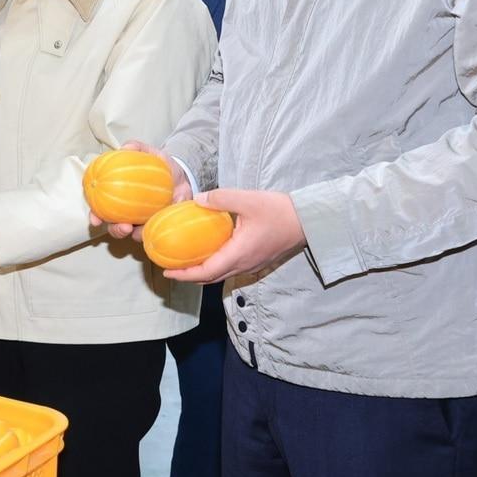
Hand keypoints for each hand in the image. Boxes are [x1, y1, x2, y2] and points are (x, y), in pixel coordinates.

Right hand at [89, 141, 191, 237]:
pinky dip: (158, 229)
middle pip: (115, 227)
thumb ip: (138, 148)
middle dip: (116, 231)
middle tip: (124, 227)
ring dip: (137, 234)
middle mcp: (129, 212)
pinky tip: (163, 224)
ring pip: (136, 234)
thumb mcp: (151, 154)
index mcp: (120, 197)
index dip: (95, 216)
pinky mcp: (161, 224)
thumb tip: (125, 148)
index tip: (95, 220)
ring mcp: (145, 220)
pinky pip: (157, 231)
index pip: (102, 209)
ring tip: (143, 229)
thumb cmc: (161, 166)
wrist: (183, 175)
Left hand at [163, 188, 305, 283]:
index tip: (167, 272)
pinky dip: (215, 267)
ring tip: (186, 263)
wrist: (309, 221)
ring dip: (202, 273)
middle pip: (211, 278)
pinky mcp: (257, 260)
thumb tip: (197, 199)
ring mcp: (251, 265)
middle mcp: (244, 264)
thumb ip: (220, 198)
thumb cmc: (279, 211)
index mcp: (238, 253)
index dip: (185, 275)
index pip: (206, 272)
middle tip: (171, 269)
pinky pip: (231, 269)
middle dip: (189, 277)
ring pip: (221, 275)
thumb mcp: (247, 199)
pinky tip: (209, 253)